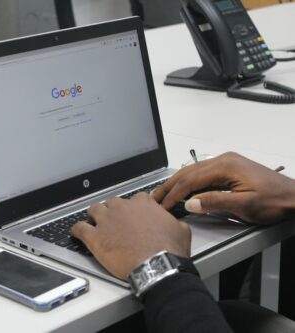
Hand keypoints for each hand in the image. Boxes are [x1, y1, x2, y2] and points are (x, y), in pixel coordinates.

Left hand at [71, 194, 190, 280]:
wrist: (157, 266)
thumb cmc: (169, 250)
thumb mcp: (181, 230)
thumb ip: (173, 222)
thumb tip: (175, 223)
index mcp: (142, 203)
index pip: (135, 199)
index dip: (133, 208)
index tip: (133, 215)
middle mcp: (122, 208)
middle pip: (111, 202)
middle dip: (113, 211)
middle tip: (115, 221)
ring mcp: (106, 221)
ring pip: (94, 210)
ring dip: (94, 216)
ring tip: (94, 223)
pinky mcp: (94, 237)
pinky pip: (79, 228)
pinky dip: (76, 230)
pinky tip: (76, 232)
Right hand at [152, 152, 294, 224]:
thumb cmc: (275, 201)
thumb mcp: (245, 205)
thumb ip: (215, 202)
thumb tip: (190, 202)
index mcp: (225, 166)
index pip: (190, 179)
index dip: (174, 194)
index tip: (162, 205)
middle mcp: (224, 160)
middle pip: (187, 172)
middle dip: (169, 186)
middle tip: (154, 198)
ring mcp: (226, 163)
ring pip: (193, 172)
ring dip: (176, 184)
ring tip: (163, 194)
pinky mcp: (229, 168)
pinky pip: (202, 174)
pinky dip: (188, 182)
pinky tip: (182, 190)